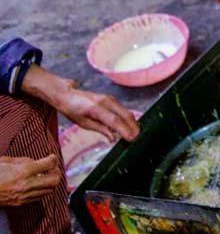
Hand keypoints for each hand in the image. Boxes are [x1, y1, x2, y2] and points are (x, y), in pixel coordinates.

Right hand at [0, 154, 59, 205]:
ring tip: (46, 176)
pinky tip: (38, 185)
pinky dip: (43, 190)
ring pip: (49, 190)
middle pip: (54, 180)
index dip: (53, 159)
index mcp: (24, 171)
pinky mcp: (21, 202)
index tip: (52, 157)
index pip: (48, 164)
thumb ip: (24, 161)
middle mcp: (27, 184)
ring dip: (51, 182)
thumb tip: (37, 162)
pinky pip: (40, 197)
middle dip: (56, 173)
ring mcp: (25, 195)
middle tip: (53, 168)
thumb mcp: (7, 161)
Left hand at [22, 66, 138, 143]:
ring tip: (134, 134)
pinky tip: (128, 127)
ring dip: (132, 123)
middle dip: (133, 127)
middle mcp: (106, 101)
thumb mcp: (83, 123)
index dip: (124, 130)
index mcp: (96, 108)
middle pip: (125, 115)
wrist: (68, 94)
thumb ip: (100, 129)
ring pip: (126, 112)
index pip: (114, 120)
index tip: (131, 138)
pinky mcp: (112, 99)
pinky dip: (128, 118)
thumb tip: (113, 138)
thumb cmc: (73, 110)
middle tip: (136, 138)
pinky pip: (123, 109)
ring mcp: (110, 99)